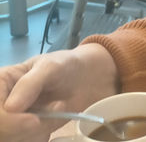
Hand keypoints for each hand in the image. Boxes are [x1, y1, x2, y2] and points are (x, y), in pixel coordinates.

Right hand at [0, 44, 119, 141]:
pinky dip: (41, 137)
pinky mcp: (21, 133)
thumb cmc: (63, 66)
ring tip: (56, 111)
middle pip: (3, 132)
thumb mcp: (50, 67)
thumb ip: (30, 84)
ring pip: (14, 140)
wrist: (81, 78)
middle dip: (27, 129)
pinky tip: (52, 122)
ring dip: (38, 133)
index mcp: (0, 84)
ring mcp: (10, 121)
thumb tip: (10, 108)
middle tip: (55, 110)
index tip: (35, 121)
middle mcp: (1, 104)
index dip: (10, 122)